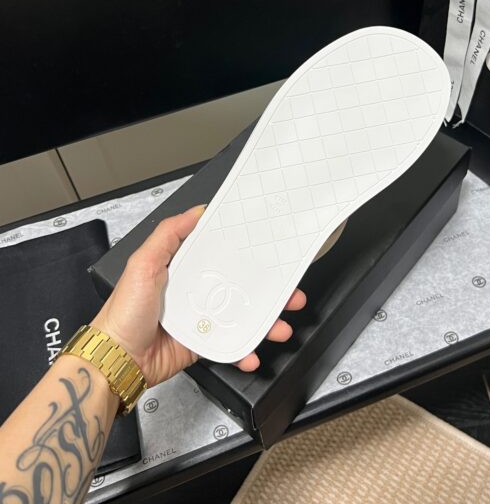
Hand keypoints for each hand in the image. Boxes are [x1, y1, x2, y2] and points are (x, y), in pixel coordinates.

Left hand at [91, 206, 305, 386]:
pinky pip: (229, 345)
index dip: (245, 253)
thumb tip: (196, 212)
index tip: (267, 250)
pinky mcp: (200, 344)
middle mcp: (193, 292)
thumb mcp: (143, 263)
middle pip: (239, 287)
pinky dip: (244, 351)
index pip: (220, 255)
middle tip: (289, 291)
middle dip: (268, 290)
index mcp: (182, 268)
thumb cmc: (124, 312)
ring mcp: (199, 319)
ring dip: (265, 322)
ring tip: (281, 326)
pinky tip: (254, 352)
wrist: (117, 360)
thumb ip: (168, 235)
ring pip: (240, 317)